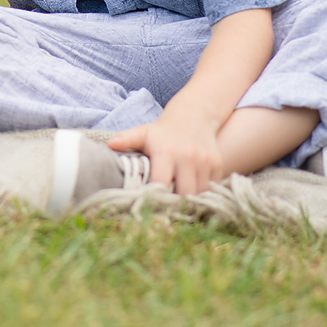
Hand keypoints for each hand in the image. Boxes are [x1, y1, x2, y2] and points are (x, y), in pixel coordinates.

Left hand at [108, 106, 225, 196]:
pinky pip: (212, 188)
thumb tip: (108, 145)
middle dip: (175, 205)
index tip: (150, 207)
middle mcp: (187, 157)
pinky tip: (193, 195)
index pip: (161, 183)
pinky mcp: (217, 165)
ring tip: (179, 206)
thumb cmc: (162, 131)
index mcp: (166, 152)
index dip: (155, 197)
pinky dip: (204, 195)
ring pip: (200, 193)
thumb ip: (127, 139)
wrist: (194, 115)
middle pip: (184, 193)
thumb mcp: (143, 133)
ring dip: (190, 202)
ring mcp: (205, 161)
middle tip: (166, 211)